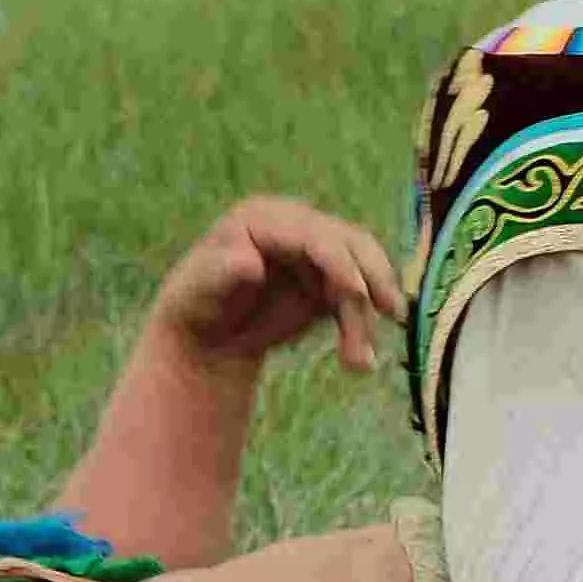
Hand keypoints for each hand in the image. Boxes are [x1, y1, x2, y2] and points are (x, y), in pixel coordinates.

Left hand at [144, 196, 405, 377]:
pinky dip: (363, 329)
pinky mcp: (332, 284)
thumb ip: (223, 272)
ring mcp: (320, 256)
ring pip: (362, 276)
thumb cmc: (193, 305)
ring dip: (369, 317)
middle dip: (372, 282)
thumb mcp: (198, 288)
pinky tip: (360, 361)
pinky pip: (358, 303)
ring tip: (361, 364)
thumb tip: (251, 261)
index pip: (315, 233)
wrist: (206, 338)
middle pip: (352, 246)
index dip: (339, 260)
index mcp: (266, 218)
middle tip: (389, 316)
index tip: (356, 293)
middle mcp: (300, 228)